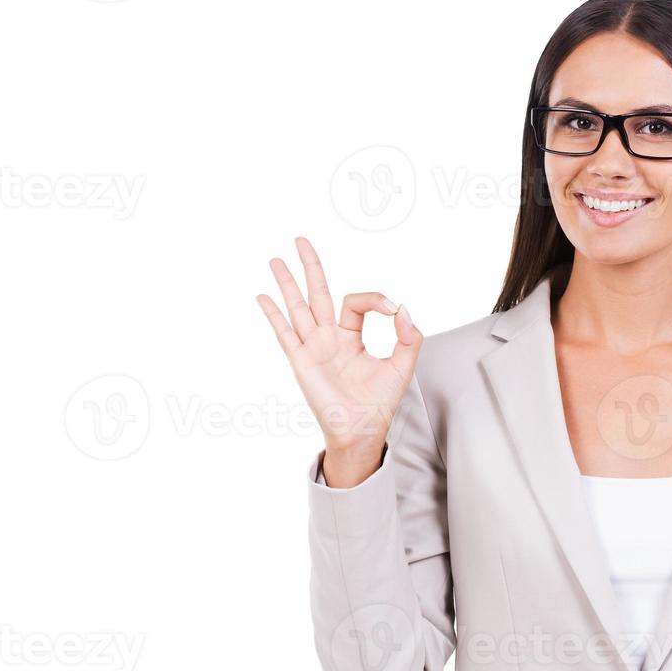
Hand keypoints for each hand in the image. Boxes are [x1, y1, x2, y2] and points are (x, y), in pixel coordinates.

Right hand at [255, 236, 420, 464]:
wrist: (362, 430)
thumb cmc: (379, 403)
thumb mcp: (402, 365)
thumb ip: (408, 337)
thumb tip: (402, 309)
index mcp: (350, 336)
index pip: (355, 302)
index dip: (375, 299)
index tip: (392, 310)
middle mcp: (329, 338)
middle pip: (318, 293)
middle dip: (310, 267)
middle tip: (300, 240)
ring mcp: (313, 348)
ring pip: (298, 307)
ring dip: (287, 284)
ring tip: (276, 260)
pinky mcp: (302, 362)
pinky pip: (285, 334)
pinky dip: (273, 315)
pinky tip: (263, 297)